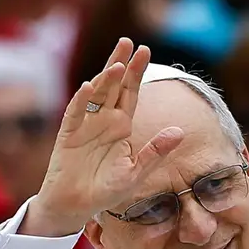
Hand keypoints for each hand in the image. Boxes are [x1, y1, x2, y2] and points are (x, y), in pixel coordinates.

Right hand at [27, 37, 185, 235]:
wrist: (77, 206)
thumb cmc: (106, 190)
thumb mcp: (137, 172)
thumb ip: (156, 151)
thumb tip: (180, 131)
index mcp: (121, 126)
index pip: (131, 93)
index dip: (136, 72)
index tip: (145, 51)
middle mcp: (103, 121)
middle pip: (113, 87)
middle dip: (121, 65)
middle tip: (129, 42)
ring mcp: (85, 126)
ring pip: (96, 95)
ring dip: (105, 79)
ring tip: (117, 64)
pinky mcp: (68, 136)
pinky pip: (75, 115)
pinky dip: (81, 101)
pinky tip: (89, 87)